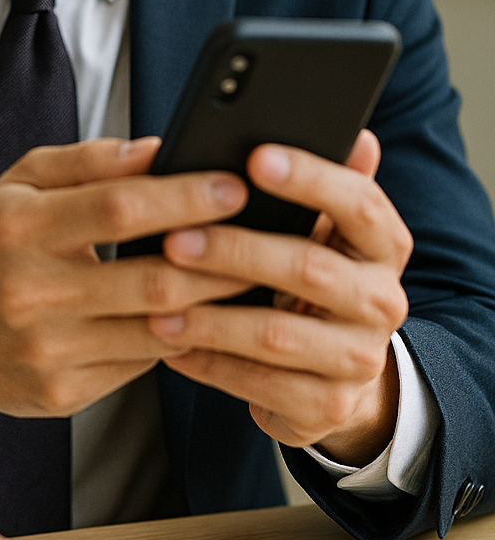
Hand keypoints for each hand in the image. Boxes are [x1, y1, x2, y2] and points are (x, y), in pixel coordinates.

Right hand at [0, 137, 250, 440]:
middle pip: (150, 275)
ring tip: (260, 278)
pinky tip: (216, 319)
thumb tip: (160, 149)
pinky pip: (142, 365)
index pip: (118, 207)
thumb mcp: (20, 186)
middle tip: (271, 235)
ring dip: (217, 304)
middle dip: (222, 256)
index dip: (184, 196)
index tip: (236, 184)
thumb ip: (86, 162)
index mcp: (19, 229)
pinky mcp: (63, 394)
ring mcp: (47, 351)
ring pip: (157, 328)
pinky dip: (184, 340)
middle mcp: (30, 293)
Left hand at [150, 131, 410, 463]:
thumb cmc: (313, 278)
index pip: (359, 202)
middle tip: (174, 239)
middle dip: (235, 251)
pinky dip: (208, 363)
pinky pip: (259, 384)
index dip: (310, 179)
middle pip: (308, 268)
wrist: (334, 372)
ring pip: (276, 334)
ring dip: (209, 315)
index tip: (254, 159)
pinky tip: (168, 343)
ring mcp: (359, 358)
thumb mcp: (325, 229)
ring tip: (153, 299)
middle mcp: (382, 301)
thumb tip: (357, 134)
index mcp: (384, 244)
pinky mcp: (327, 405)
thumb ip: (328, 184)